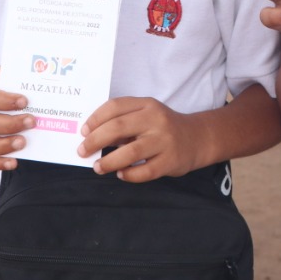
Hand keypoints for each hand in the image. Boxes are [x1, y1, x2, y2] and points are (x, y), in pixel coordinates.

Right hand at [0, 67, 32, 170]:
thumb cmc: (4, 83)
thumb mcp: (9, 73)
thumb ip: (21, 77)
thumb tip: (47, 83)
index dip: (4, 101)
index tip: (24, 101)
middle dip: (9, 124)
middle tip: (32, 122)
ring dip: (2, 145)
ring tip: (23, 143)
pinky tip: (14, 162)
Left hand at [81, 97, 202, 182]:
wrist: (198, 138)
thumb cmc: (163, 127)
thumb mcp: (146, 115)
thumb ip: (123, 122)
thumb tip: (92, 137)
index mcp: (147, 104)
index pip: (115, 106)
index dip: (95, 119)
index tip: (83, 131)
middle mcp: (156, 120)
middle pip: (118, 128)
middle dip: (95, 141)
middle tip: (82, 151)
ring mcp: (165, 141)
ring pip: (130, 152)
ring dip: (109, 162)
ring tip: (97, 167)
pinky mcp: (170, 161)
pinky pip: (145, 171)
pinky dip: (129, 175)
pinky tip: (121, 174)